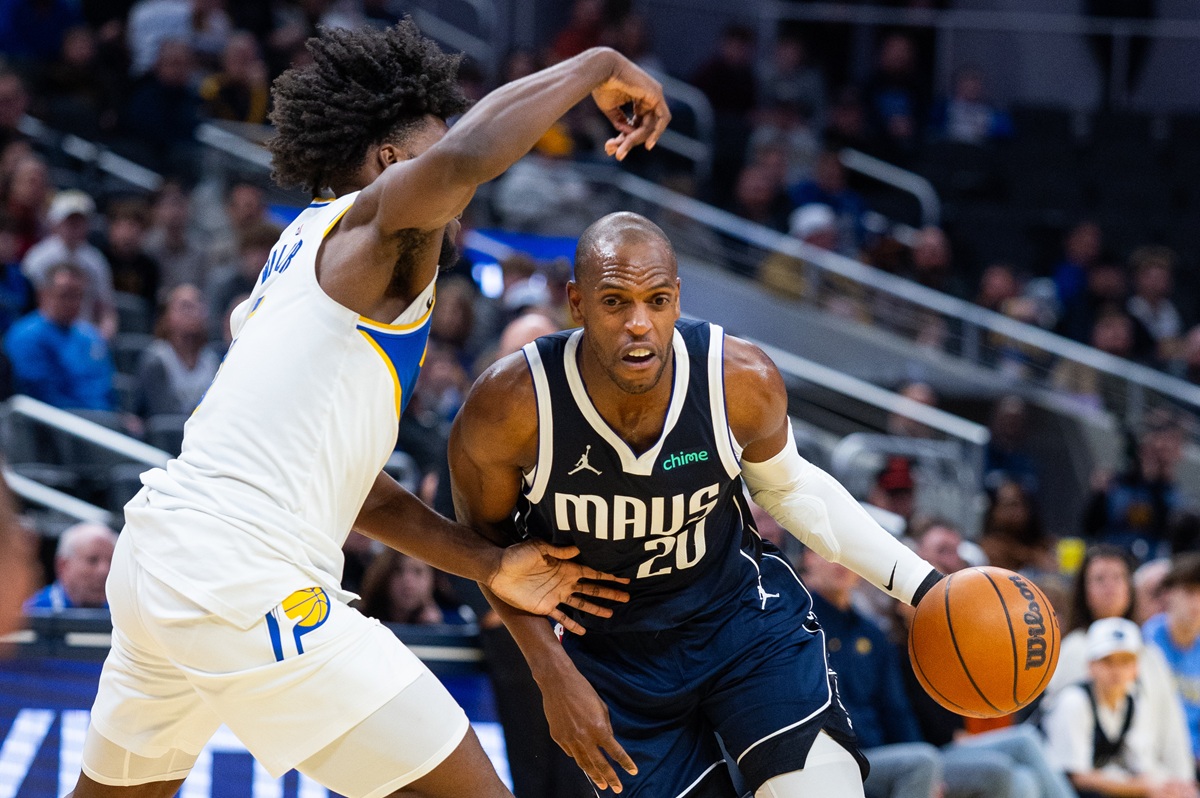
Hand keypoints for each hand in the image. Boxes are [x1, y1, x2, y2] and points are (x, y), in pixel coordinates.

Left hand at [486, 539, 628, 633]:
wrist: (497, 570)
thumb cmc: (516, 555)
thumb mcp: (537, 547)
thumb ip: (558, 549)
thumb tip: (578, 547)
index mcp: (565, 567)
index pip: (592, 572)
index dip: (608, 575)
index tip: (624, 577)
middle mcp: (564, 581)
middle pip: (591, 589)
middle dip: (609, 592)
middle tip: (627, 597)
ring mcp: (555, 595)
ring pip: (581, 604)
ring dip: (596, 609)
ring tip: (611, 614)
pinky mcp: (544, 607)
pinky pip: (561, 618)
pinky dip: (572, 625)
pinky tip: (583, 632)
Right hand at [540, 662, 636, 792]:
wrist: (557, 683)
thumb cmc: (583, 690)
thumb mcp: (601, 706)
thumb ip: (606, 726)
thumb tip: (607, 740)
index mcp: (598, 728)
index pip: (615, 752)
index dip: (625, 763)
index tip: (633, 772)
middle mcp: (584, 737)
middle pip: (600, 764)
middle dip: (610, 778)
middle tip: (617, 789)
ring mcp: (569, 739)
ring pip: (584, 763)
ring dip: (594, 775)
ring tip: (601, 784)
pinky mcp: (558, 738)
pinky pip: (571, 753)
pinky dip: (579, 758)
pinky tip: (584, 763)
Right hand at [591, 54, 670, 160]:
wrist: (601, 69)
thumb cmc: (602, 85)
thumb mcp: (611, 109)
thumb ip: (620, 122)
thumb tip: (627, 135)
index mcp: (639, 97)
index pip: (639, 123)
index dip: (627, 137)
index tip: (613, 147)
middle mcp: (649, 96)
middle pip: (645, 126)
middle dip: (631, 141)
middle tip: (618, 152)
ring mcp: (654, 95)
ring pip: (651, 125)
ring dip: (636, 139)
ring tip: (623, 148)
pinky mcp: (656, 95)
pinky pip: (663, 118)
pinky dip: (657, 132)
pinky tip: (648, 144)